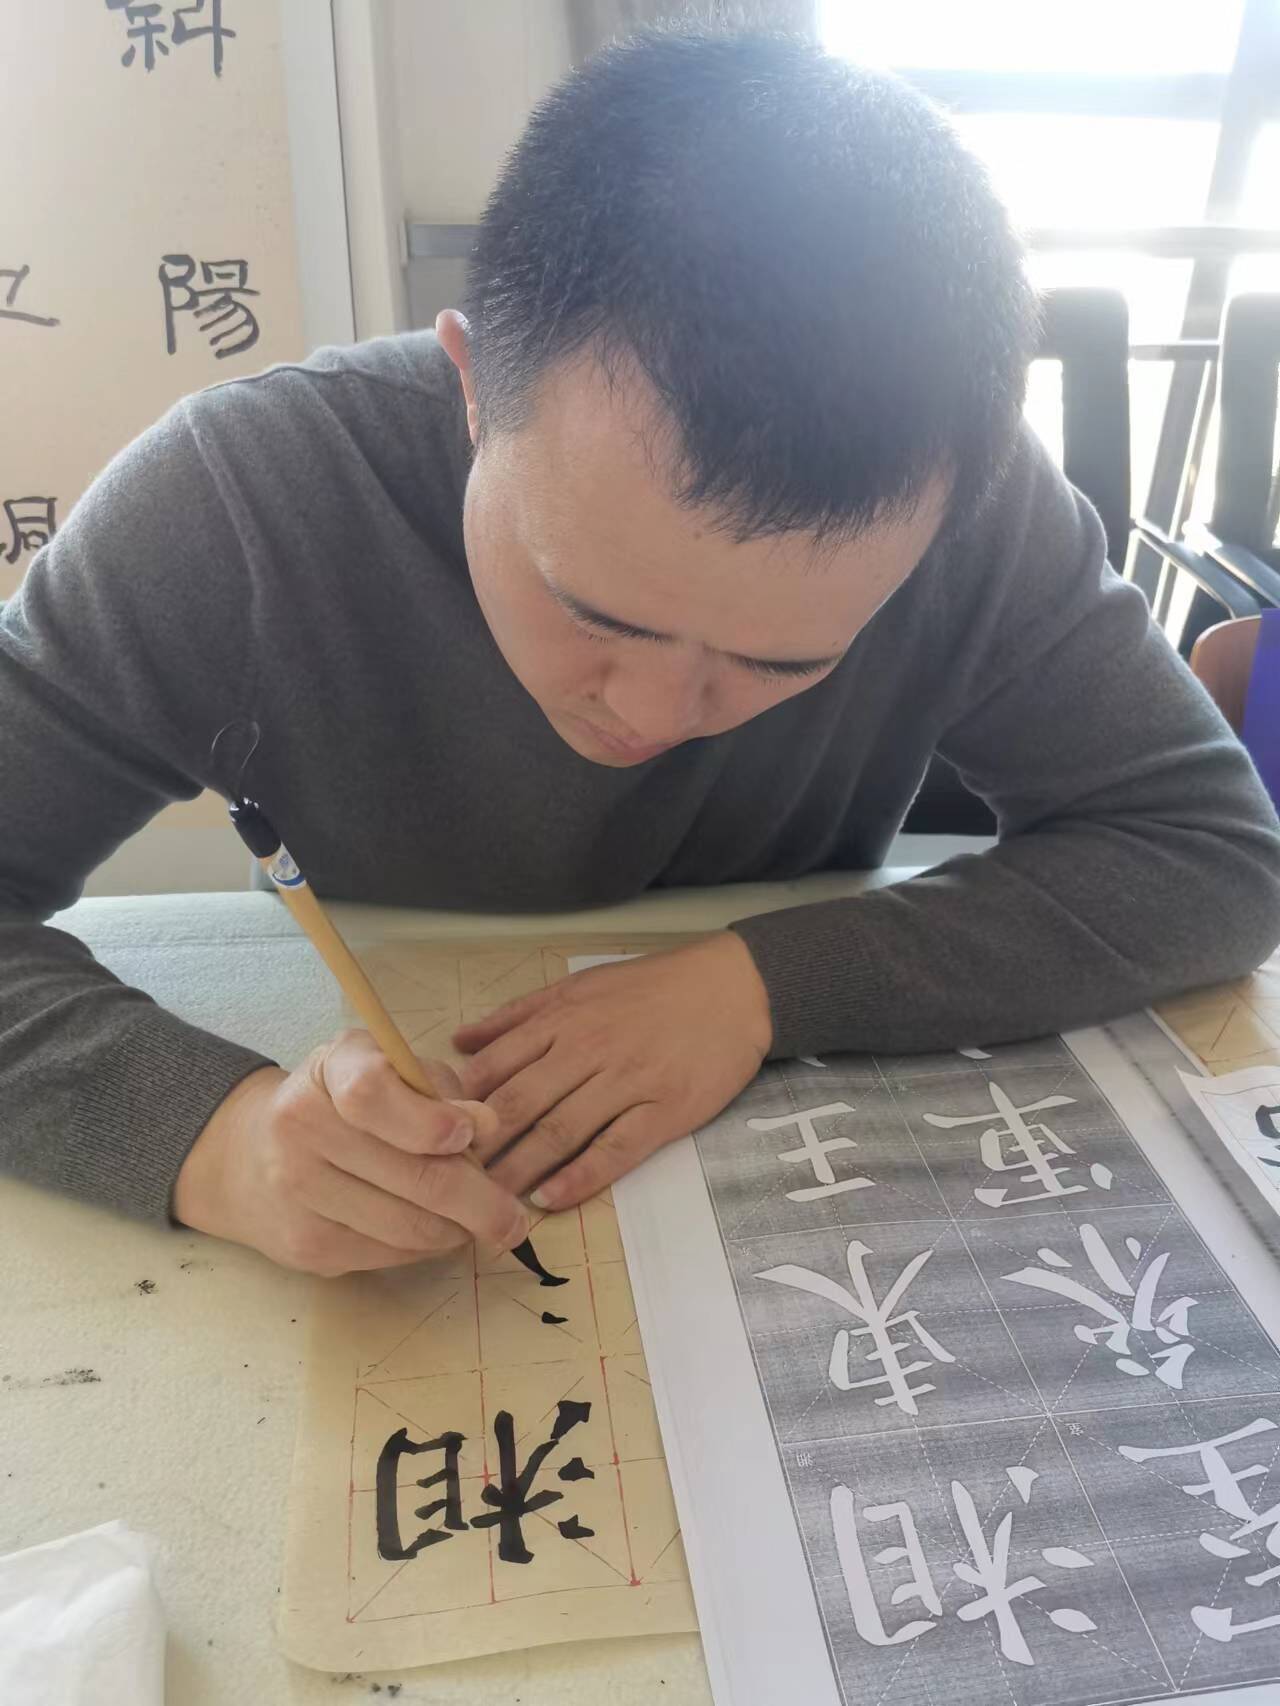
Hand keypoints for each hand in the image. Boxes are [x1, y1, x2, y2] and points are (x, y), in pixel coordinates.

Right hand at [172, 1029, 529, 1275]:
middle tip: (513, 1217)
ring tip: (474, 1221)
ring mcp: (298, 1192)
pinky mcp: (304, 1246)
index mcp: (329, 1072)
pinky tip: (432, 1230)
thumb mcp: (387, 1069)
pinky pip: (390, 1255)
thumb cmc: (342, 1102)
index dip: (430, 1120)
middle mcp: (301, 1129)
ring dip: (457, 1230)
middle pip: (412, 1176)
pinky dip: (425, 1248)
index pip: (373, 1094)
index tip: (470, 1134)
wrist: (251, 1155)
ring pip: (409, 1227)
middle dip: (480, 1201)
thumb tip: (487, 1127)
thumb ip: (439, 1090)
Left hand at [456, 934, 772, 1209]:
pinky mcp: (664, 1111)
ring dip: (519, 1170)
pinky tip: (551, 1199)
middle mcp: (587, 1049)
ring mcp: (626, 1082)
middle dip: (479, 1147)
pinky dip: (580, 1177)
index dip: (459, 1105)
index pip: (495, 1066)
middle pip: (519, 1104)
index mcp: (561, 1019)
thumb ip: (518, 1015)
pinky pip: (615, 1149)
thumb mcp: (580, 986)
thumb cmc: (653, 988)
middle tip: (447, 1183)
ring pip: (560, 1131)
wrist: (734, 988)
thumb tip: (460, 1041)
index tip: (432, 1137)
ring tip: (487, 1202)